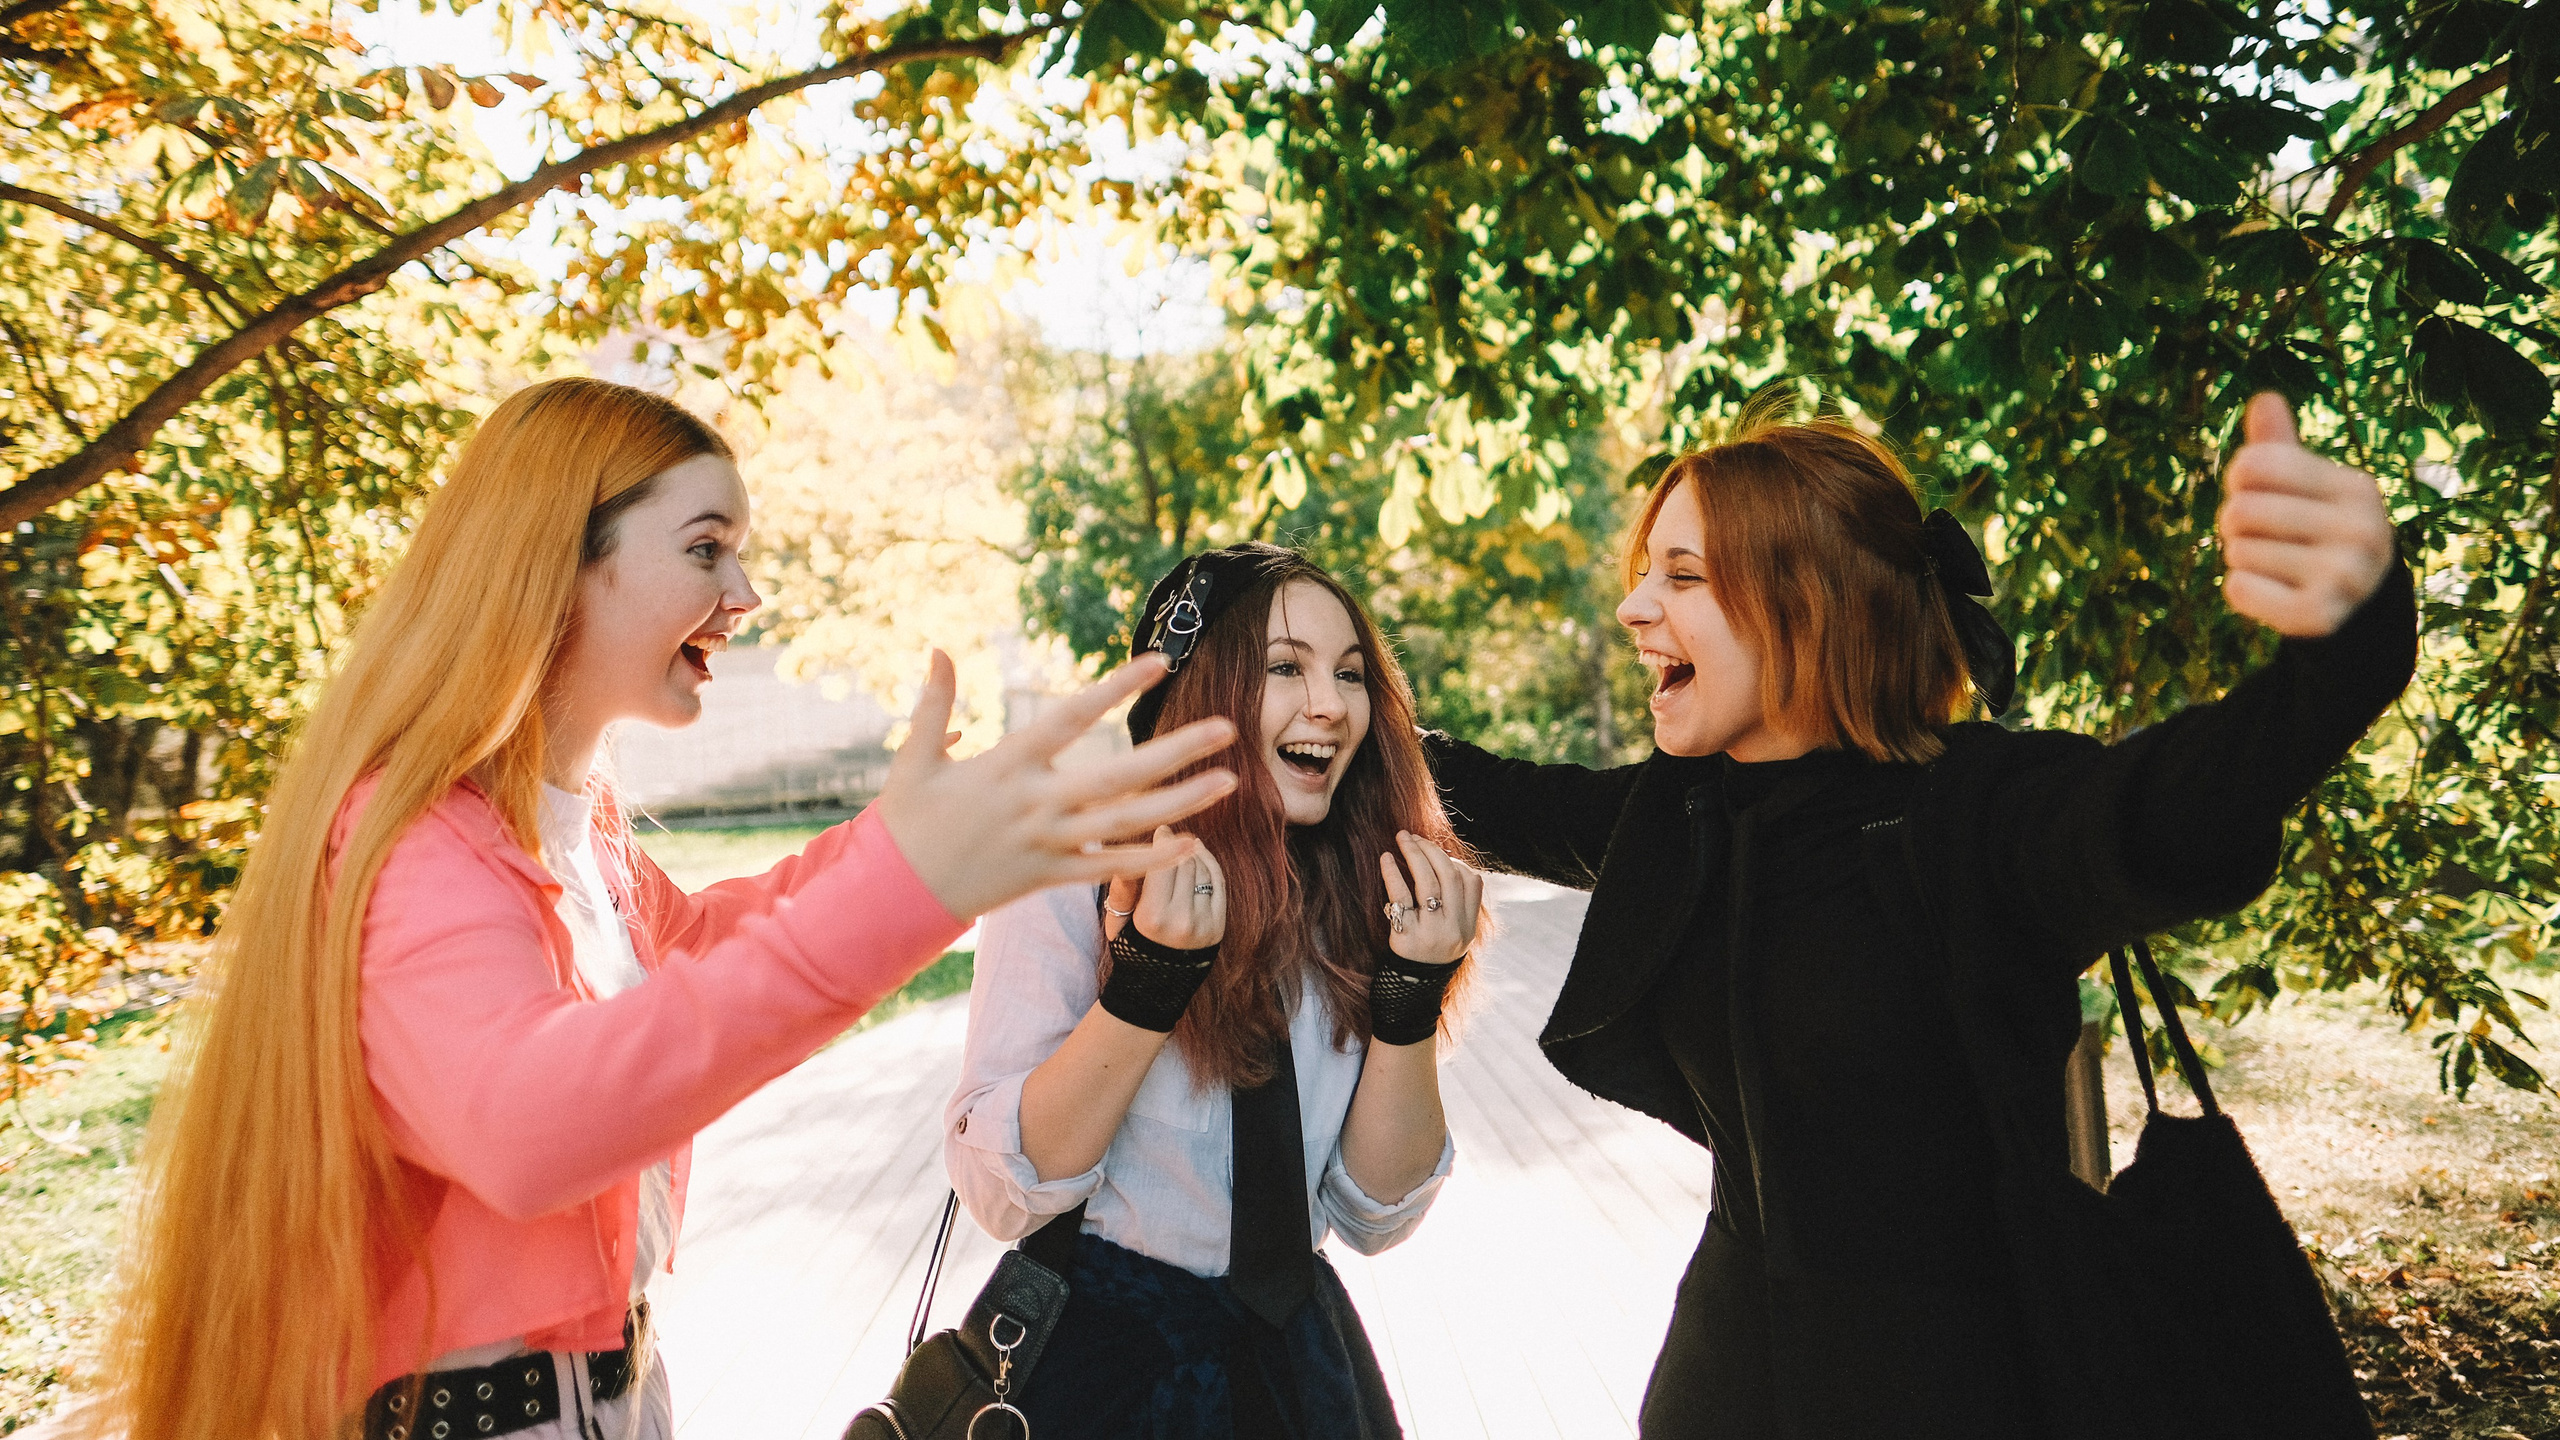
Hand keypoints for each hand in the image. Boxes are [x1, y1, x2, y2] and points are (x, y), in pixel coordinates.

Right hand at [876, 651, 1236, 919]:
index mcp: (1007, 765)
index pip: (1072, 718)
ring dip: (1182, 803)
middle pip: (1119, 775)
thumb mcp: (914, 759)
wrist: (895, 896)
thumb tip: (939, 650)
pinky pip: (1110, 868)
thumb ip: (935, 703)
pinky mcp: (1051, 877)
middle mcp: (1036, 804)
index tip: (1160, 663)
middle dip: (1176, 752)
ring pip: (1127, 824)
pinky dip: (1152, 859)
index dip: (1116, 689)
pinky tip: (1193, 842)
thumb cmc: (907, 822)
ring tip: (1229, 781)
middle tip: (1228, 729)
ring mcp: (1048, 844)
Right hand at [1103, 826, 1226, 948]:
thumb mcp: (1116, 921)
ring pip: (1202, 870)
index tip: (1161, 830)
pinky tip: (1199, 855)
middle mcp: (1181, 920)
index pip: (1162, 865)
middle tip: (1170, 836)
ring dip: (1192, 854)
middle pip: (1184, 863)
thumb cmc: (1131, 946)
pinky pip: (1218, 884)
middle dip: (1177, 845)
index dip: (1163, 842)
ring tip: (1183, 846)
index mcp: (1152, 917)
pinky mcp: (1218, 926)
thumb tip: (1127, 858)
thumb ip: (1121, 890)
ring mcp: (1203, 924)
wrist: (1158, 984)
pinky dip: (1210, 864)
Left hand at [1377, 831, 1483, 966]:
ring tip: (1402, 838)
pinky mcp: (1406, 935)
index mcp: (1468, 926)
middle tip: (1412, 836)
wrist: (1411, 988)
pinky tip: (1386, 859)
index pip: (1471, 883)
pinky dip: (1393, 874)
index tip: (1435, 852)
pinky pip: (1401, 897)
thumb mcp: (1453, 933)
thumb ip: (1456, 902)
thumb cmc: (1429, 951)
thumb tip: (1444, 859)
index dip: (1454, 862)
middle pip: (1449, 877)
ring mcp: (1431, 932)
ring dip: (1415, 854)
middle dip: (1431, 851)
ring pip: (1428, 883)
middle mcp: (1454, 928)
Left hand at [2218, 392, 2394, 637]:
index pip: (2255, 463)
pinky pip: (2238, 590)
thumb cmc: (2314, 531)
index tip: (2258, 492)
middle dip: (2236, 526)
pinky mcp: (2320, 615)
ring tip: (2277, 566)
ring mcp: (2346, 576)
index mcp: (2356, 488)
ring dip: (2242, 561)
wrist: (2353, 606)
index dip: (2240, 478)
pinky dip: (2241, 592)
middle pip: (2239, 510)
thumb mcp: (2304, 487)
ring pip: (2237, 553)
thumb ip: (2278, 448)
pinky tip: (2274, 593)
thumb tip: (2264, 398)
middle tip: (2264, 538)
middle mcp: (2362, 530)